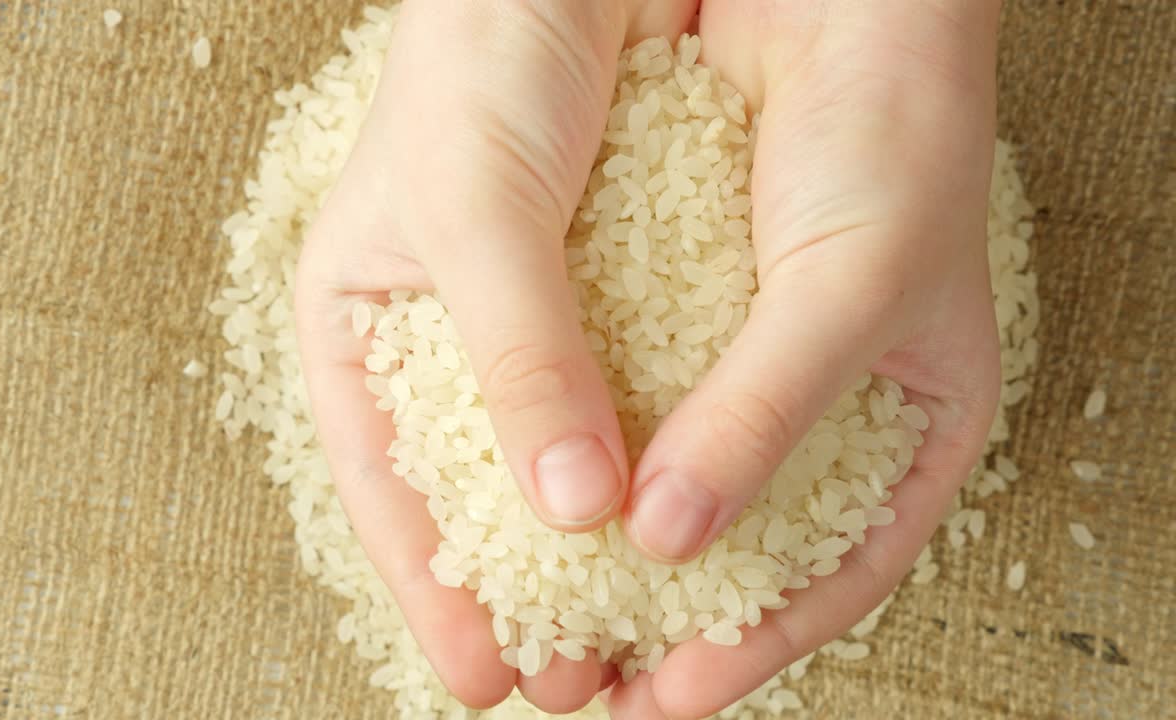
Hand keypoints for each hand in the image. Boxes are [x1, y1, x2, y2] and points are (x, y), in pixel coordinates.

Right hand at [295, 0, 696, 711]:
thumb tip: (574, 511)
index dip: (431, 588)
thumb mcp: (477, 213)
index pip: (385, 488)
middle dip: (524, 590)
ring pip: (556, 464)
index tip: (487, 677)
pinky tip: (688, 527)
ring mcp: (536, 326)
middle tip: (576, 681)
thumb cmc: (481, 56)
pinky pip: (630, 403)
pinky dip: (654, 467)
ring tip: (639, 634)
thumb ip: (520, 360)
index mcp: (361, 327)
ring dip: (598, 549)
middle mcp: (446, 342)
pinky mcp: (617, 297)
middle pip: (474, 496)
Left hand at [610, 1, 1001, 716]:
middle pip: (744, 542)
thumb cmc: (897, 126)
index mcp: (912, 429)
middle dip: (662, 611)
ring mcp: (742, 360)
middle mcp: (819, 406)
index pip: (836, 574)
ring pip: (678, 481)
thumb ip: (761, 414)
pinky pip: (629, 402)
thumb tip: (666, 533)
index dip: (757, 645)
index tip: (669, 698)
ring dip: (608, 543)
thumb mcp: (850, 287)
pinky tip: (531, 496)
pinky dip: (586, 451)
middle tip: (585, 677)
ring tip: (539, 607)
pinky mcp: (676, 308)